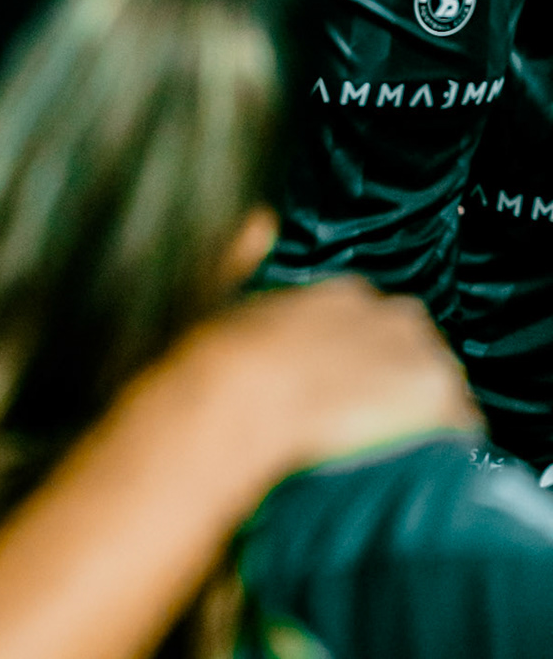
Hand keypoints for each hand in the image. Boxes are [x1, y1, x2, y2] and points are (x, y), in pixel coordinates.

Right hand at [177, 277, 475, 471]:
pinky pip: (461, 425)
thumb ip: (247, 256)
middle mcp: (392, 317)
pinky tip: (407, 459)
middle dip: (396, 377)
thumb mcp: (224, 294)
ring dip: (420, 410)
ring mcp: (421, 360)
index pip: (377, 319)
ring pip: (440, 387)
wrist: (239, 399)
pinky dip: (442, 442)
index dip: (362, 353)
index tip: (342, 377)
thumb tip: (261, 221)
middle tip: (362, 413)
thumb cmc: (220, 357)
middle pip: (415, 349)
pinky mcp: (438, 403)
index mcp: (344, 293)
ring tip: (383, 441)